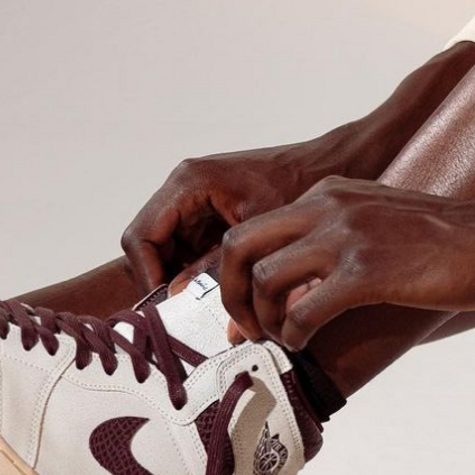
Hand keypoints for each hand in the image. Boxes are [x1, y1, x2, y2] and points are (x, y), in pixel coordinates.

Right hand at [122, 138, 348, 292]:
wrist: (334, 164)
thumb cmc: (303, 186)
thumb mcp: (259, 237)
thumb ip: (216, 269)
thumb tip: (182, 301)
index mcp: (188, 183)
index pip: (140, 236)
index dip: (148, 275)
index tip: (167, 306)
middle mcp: (183, 186)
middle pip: (147, 243)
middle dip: (161, 277)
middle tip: (183, 311)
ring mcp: (193, 197)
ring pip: (163, 247)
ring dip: (176, 275)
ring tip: (202, 303)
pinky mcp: (207, 209)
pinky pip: (185, 244)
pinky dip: (193, 269)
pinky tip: (216, 287)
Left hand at [218, 176, 474, 349]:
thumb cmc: (439, 241)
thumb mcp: (370, 222)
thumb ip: (326, 247)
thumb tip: (285, 295)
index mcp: (322, 195)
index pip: (248, 231)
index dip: (231, 278)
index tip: (242, 313)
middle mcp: (325, 208)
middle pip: (237, 248)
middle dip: (228, 296)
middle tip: (246, 328)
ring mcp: (345, 237)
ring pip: (263, 280)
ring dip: (263, 319)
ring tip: (282, 338)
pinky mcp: (367, 271)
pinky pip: (303, 309)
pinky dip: (293, 334)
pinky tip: (305, 342)